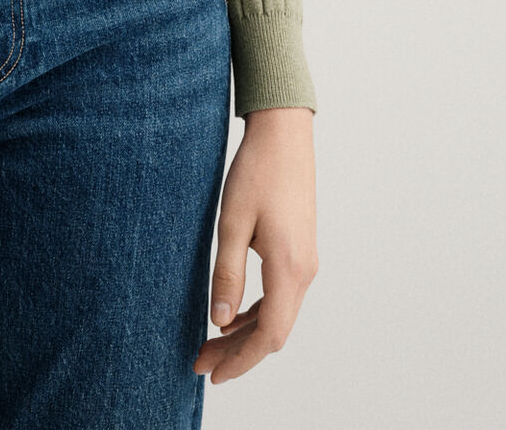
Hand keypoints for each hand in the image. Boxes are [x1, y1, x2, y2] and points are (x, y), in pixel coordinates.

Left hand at [192, 106, 317, 386]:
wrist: (284, 133)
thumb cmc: (257, 171)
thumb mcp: (232, 222)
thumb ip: (227, 273)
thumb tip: (218, 321)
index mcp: (289, 268)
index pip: (268, 335)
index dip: (240, 360)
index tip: (211, 373)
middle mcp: (304, 271)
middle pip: (274, 331)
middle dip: (238, 352)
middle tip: (200, 362)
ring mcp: (305, 261)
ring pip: (278, 314)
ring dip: (245, 332)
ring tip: (210, 342)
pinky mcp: (300, 250)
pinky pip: (281, 295)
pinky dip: (256, 311)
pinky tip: (231, 312)